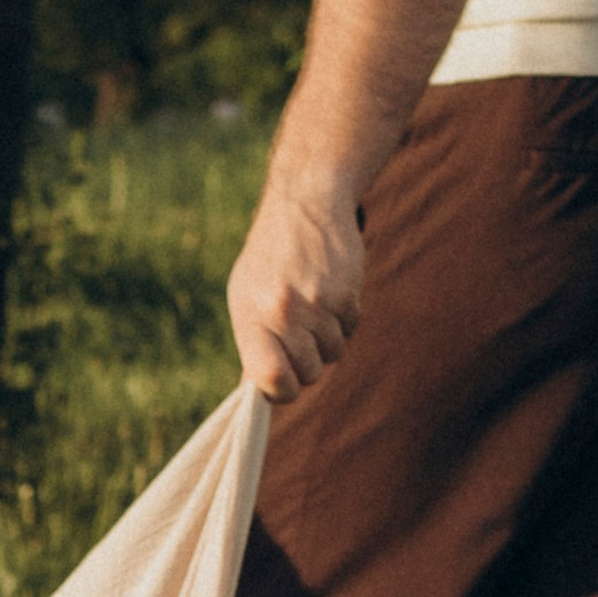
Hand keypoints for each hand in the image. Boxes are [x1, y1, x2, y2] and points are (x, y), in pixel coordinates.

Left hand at [227, 170, 363, 404]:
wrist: (305, 205)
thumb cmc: (270, 259)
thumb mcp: (246, 295)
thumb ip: (255, 342)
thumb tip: (258, 390)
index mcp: (250, 315)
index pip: (268, 378)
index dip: (280, 391)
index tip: (283, 383)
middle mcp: (282, 312)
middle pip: (307, 373)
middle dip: (308, 364)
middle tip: (301, 338)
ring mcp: (316, 304)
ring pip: (333, 353)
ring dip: (327, 339)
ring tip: (313, 307)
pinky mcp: (346, 294)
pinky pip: (351, 329)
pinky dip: (344, 319)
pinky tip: (330, 292)